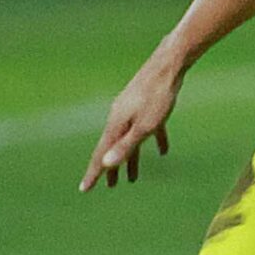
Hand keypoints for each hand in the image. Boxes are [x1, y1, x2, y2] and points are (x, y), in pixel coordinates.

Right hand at [81, 57, 180, 191]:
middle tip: (110, 186)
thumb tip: (106, 163)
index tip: (85, 189)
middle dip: (112, 168)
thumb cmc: (157, 96)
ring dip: (131, 158)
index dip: (94, 173)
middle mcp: (119, 117)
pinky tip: (163, 150)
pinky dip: (153, 140)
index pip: (101, 154)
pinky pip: (147, 128)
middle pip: (113, 147)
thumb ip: (126, 146)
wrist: (169, 64)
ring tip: (132, 177)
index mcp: (116, 124)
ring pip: (129, 139)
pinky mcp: (145, 104)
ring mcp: (131, 110)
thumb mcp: (144, 126)